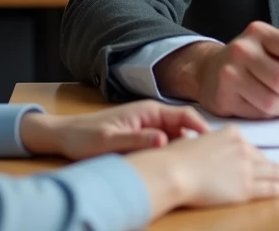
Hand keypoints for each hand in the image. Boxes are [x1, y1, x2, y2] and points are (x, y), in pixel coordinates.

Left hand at [18, 101, 208, 159]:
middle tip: (210, 161)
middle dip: (197, 141)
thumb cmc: (84, 136)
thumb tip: (164, 140)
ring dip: (185, 149)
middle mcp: (152, 116)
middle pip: (185, 127)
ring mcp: (148, 126)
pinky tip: (174, 168)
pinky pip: (165, 145)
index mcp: (149, 110)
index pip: (185, 115)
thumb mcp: (110, 140)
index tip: (213, 145)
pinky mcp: (143, 137)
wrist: (64, 136)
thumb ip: (137, 139)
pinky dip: (172, 154)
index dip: (202, 128)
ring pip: (176, 137)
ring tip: (196, 166)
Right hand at [127, 127, 278, 218]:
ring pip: (272, 172)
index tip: (260, 160)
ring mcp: (246, 167)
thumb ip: (206, 145)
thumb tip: (205, 152)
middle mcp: (242, 147)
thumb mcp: (194, 141)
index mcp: (230, 133)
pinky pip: (271, 188)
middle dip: (274, 165)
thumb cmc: (175, 158)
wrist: (174, 171)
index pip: (248, 147)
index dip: (255, 157)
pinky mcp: (246, 186)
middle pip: (261, 159)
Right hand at [156, 22, 278, 118]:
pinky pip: (258, 113)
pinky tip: (268, 107)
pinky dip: (270, 114)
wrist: (210, 70)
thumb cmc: (254, 60)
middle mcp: (242, 49)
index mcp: (260, 32)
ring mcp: (230, 73)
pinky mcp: (223, 96)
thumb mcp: (278, 48)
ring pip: (272, 100)